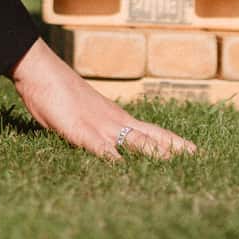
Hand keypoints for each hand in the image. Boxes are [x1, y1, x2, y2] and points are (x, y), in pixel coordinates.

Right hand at [9, 38, 199, 161]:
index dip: (172, 142)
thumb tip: (110, 139)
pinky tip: (122, 167)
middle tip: (198, 158)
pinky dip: (113, 158)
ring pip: (134, 142)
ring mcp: (100, 125)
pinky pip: (100, 147)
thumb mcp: (84, 112)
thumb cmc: (59, 91)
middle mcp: (115, 120)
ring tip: (176, 164)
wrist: (41, 70)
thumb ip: (98, 126)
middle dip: (174, 149)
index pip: (153, 131)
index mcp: (117, 116)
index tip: (193, 150)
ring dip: (155, 153)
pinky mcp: (81, 130)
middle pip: (152, 137)